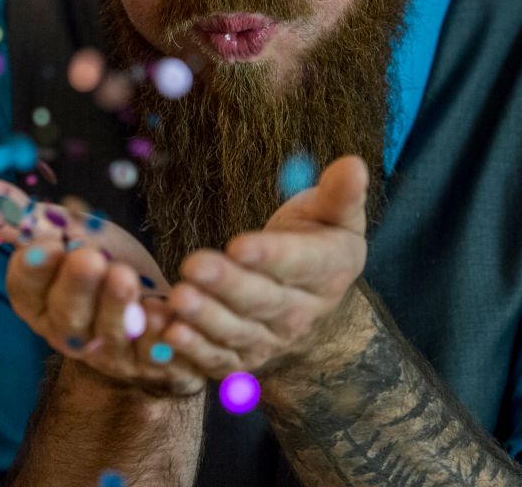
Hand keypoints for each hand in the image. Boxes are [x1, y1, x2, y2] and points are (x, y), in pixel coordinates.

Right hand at [0, 176, 205, 395]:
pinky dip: (155, 336)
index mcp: (38, 302)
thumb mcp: (62, 228)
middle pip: (64, 315)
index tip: (46, 243)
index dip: (33, 270)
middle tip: (89, 256)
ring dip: (115, 306)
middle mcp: (67, 332)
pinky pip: (150, 354)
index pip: (25, 289)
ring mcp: (106, 352)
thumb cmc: (100, 258)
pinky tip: (162, 314)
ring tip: (125, 276)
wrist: (155, 297)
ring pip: (106, 334)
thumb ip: (16, 211)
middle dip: (76, 286)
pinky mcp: (147, 362)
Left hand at [159, 155, 369, 379]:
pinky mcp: (242, 357)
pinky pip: (217, 358)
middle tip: (194, 266)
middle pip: (262, 300)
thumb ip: (340, 194)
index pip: (298, 263)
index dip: (270, 256)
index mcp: (327, 271)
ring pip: (237, 331)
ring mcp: (271, 338)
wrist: (311, 295)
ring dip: (205, 318)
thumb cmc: (316, 237)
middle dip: (227, 285)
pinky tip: (168, 332)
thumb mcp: (334, 214)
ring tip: (177, 298)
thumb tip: (353, 164)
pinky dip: (192, 350)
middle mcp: (301, 312)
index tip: (239, 244)